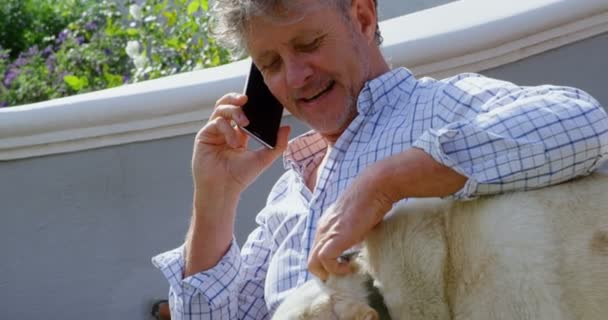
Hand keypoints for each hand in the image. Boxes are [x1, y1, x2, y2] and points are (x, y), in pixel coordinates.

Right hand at [192, 93, 290, 200]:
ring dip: (234, 112)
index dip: (249, 103)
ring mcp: (213, 132)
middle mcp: (225, 130)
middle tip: (246, 99)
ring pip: (220, 109)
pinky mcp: (204, 136)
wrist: (223, 190)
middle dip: (236, 98)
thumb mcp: (264, 158)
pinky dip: (227, 129)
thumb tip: (287, 128)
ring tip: (245, 123)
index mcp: (238, 133)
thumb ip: (277, 144)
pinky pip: (215, 122)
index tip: (259, 98)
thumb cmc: (240, 177)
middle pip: (227, 103)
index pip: (242, 110)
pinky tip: (234, 142)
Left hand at [307, 166, 393, 280]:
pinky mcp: (335, 237)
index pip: (318, 250)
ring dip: (329, 273)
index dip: (328, 263)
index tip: (345, 266)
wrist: (375, 186)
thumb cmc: (372, 199)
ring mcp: (326, 233)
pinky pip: (324, 260)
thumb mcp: (359, 219)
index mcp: (327, 224)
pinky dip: (335, 269)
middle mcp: (322, 229)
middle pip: (312, 259)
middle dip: (326, 272)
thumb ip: (355, 231)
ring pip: (312, 263)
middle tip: (344, 274)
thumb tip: (362, 242)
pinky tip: (350, 266)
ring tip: (346, 271)